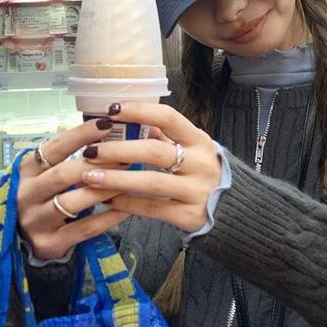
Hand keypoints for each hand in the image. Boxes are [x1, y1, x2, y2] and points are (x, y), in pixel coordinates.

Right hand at [16, 117, 127, 261]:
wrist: (22, 239)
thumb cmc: (41, 198)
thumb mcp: (43, 174)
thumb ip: (65, 157)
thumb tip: (104, 131)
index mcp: (26, 171)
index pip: (53, 148)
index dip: (79, 135)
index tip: (106, 124)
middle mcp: (26, 194)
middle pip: (63, 175)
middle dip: (97, 164)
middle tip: (125, 157)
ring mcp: (36, 220)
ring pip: (72, 202)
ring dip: (103, 190)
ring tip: (127, 181)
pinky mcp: (48, 243)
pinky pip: (82, 229)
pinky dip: (105, 218)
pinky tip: (124, 209)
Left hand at [78, 102, 221, 235]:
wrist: (236, 213)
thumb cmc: (205, 175)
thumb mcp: (193, 150)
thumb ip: (166, 136)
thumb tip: (134, 119)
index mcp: (200, 141)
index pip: (168, 118)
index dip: (139, 111)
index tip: (111, 109)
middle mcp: (201, 164)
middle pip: (154, 151)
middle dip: (118, 150)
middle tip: (90, 151)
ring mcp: (197, 191)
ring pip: (151, 182)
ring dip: (116, 179)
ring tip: (90, 178)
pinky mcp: (190, 216)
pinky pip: (153, 208)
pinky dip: (128, 204)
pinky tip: (109, 201)